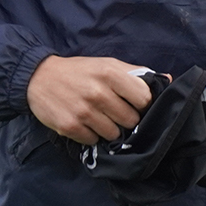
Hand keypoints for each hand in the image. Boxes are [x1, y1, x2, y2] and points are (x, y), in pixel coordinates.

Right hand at [27, 56, 154, 144]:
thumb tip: (167, 79)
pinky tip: (84, 123)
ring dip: (109, 129)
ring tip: (98, 117)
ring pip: (114, 134)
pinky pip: (93, 141)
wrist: (38, 77)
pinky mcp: (70, 127)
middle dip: (125, 119)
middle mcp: (98, 93)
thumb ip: (137, 73)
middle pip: (131, 120)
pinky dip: (91, 135)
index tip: (134, 104)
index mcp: (111, 73)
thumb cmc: (79, 71)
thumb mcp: (107, 64)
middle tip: (114, 112)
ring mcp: (84, 112)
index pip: (144, 100)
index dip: (142, 105)